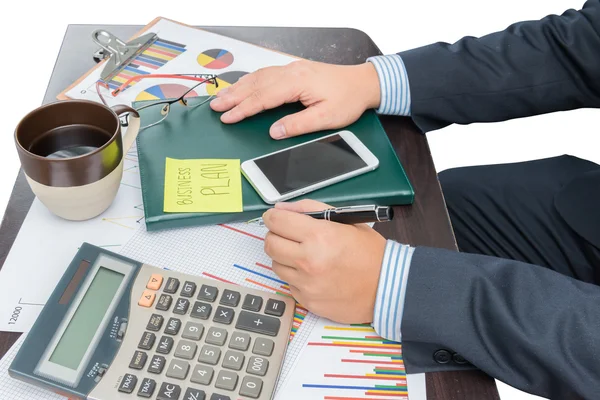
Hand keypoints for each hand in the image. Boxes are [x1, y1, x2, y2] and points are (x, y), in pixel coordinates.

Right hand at [209, 60, 380, 138]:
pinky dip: (250, 81)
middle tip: (214, 107)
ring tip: (221, 97)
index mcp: (297, 82)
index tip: (227, 117)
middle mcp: (291, 72)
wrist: (363, 82)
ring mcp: (292, 69)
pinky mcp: (294, 71)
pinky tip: (243, 86)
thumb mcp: (326, 117)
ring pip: (258, 77)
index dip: (243, 109)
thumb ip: (298, 124)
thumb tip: (274, 132)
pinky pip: (266, 74)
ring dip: (239, 87)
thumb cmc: (348, 99)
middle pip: (255, 84)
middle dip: (233, 96)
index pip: (263, 98)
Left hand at [262, 199, 386, 323]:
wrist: (388, 287)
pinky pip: (289, 284)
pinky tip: (313, 273)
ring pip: (275, 265)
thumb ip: (311, 209)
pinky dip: (296, 277)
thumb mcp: (345, 221)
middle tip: (287, 235)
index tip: (274, 217)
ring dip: (284, 257)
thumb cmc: (370, 253)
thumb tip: (282, 209)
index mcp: (318, 236)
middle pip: (270, 244)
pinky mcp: (308, 301)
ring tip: (304, 255)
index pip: (277, 221)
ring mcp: (307, 284)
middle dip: (275, 235)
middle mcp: (308, 260)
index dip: (273, 216)